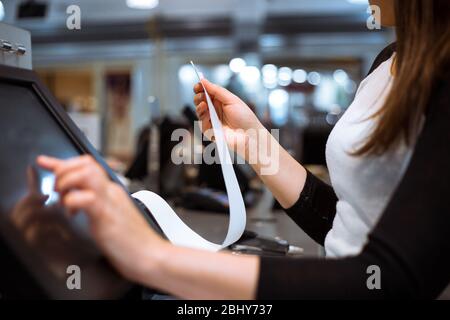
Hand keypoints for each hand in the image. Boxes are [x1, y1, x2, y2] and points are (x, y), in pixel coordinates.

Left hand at [36, 155, 167, 283]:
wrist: (151, 255)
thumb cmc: (133, 243)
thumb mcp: (112, 219)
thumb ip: (98, 208)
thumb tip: (82, 204)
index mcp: (112, 192)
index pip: (88, 165)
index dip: (63, 162)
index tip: (45, 162)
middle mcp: (111, 192)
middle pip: (86, 163)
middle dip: (63, 172)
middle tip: (58, 191)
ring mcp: (110, 201)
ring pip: (86, 173)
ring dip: (67, 183)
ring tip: (65, 199)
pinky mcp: (106, 215)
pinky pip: (86, 198)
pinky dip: (72, 202)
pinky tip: (73, 214)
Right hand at [194, 79, 264, 159]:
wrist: (250, 135)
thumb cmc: (245, 118)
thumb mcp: (232, 100)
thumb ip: (217, 90)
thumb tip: (203, 81)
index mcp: (221, 101)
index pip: (207, 93)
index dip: (201, 88)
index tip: (198, 85)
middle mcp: (216, 110)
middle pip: (200, 101)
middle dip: (198, 97)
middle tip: (201, 96)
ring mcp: (213, 121)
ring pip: (199, 113)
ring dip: (199, 107)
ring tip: (203, 105)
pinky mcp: (211, 132)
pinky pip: (202, 125)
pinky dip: (203, 119)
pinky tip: (207, 116)